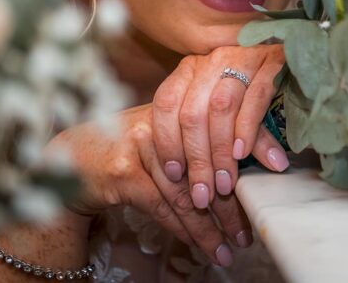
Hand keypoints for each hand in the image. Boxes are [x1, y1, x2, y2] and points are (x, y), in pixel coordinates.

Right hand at [44, 104, 250, 266]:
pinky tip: (200, 244)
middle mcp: (163, 118)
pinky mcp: (125, 171)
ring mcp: (142, 144)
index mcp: (180, 101)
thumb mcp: (164, 133)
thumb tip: (245, 159)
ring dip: (209, 226)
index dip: (253, 144)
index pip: (224, 122)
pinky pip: (164, 206)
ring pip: (186, 192)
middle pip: (207, 163)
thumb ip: (196, 139)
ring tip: (228, 247)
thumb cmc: (126, 146)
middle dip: (230, 202)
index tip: (277, 170)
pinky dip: (184, 229)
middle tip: (249, 229)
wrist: (70, 157)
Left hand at [151, 44, 288, 206]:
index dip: (167, 141)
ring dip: (221, 151)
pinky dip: (247, 128)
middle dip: (197, 160)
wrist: (296, 57)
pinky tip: (243, 153)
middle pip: (193, 113)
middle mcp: (211, 61)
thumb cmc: (247, 93)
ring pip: (221, 107)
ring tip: (226, 183)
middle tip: (204, 194)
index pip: (166, 104)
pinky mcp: (274, 61)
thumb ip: (207, 140)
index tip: (175, 175)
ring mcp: (242, 58)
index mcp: (190, 70)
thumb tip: (198, 185)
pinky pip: (256, 96)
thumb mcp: (220, 115)